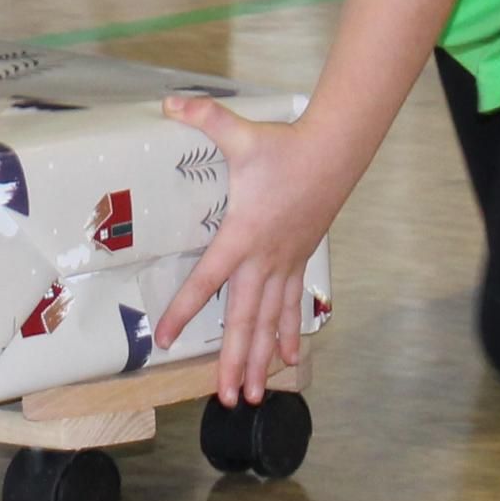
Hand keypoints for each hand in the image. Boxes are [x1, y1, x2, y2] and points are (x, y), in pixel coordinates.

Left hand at [155, 96, 349, 407]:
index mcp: (242, 236)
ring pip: (270, 323)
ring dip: (261, 360)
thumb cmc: (284, 148)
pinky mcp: (298, 263)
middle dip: (235, 361)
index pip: (207, 281)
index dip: (183, 310)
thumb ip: (203, 118)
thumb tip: (169, 102)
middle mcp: (264, 260)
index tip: (166, 338)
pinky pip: (290, 308)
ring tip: (253, 396)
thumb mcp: (240, 134)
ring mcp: (284, 265)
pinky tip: (289, 361)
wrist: (333, 153)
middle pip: (245, 320)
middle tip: (227, 398)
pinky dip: (288, 335)